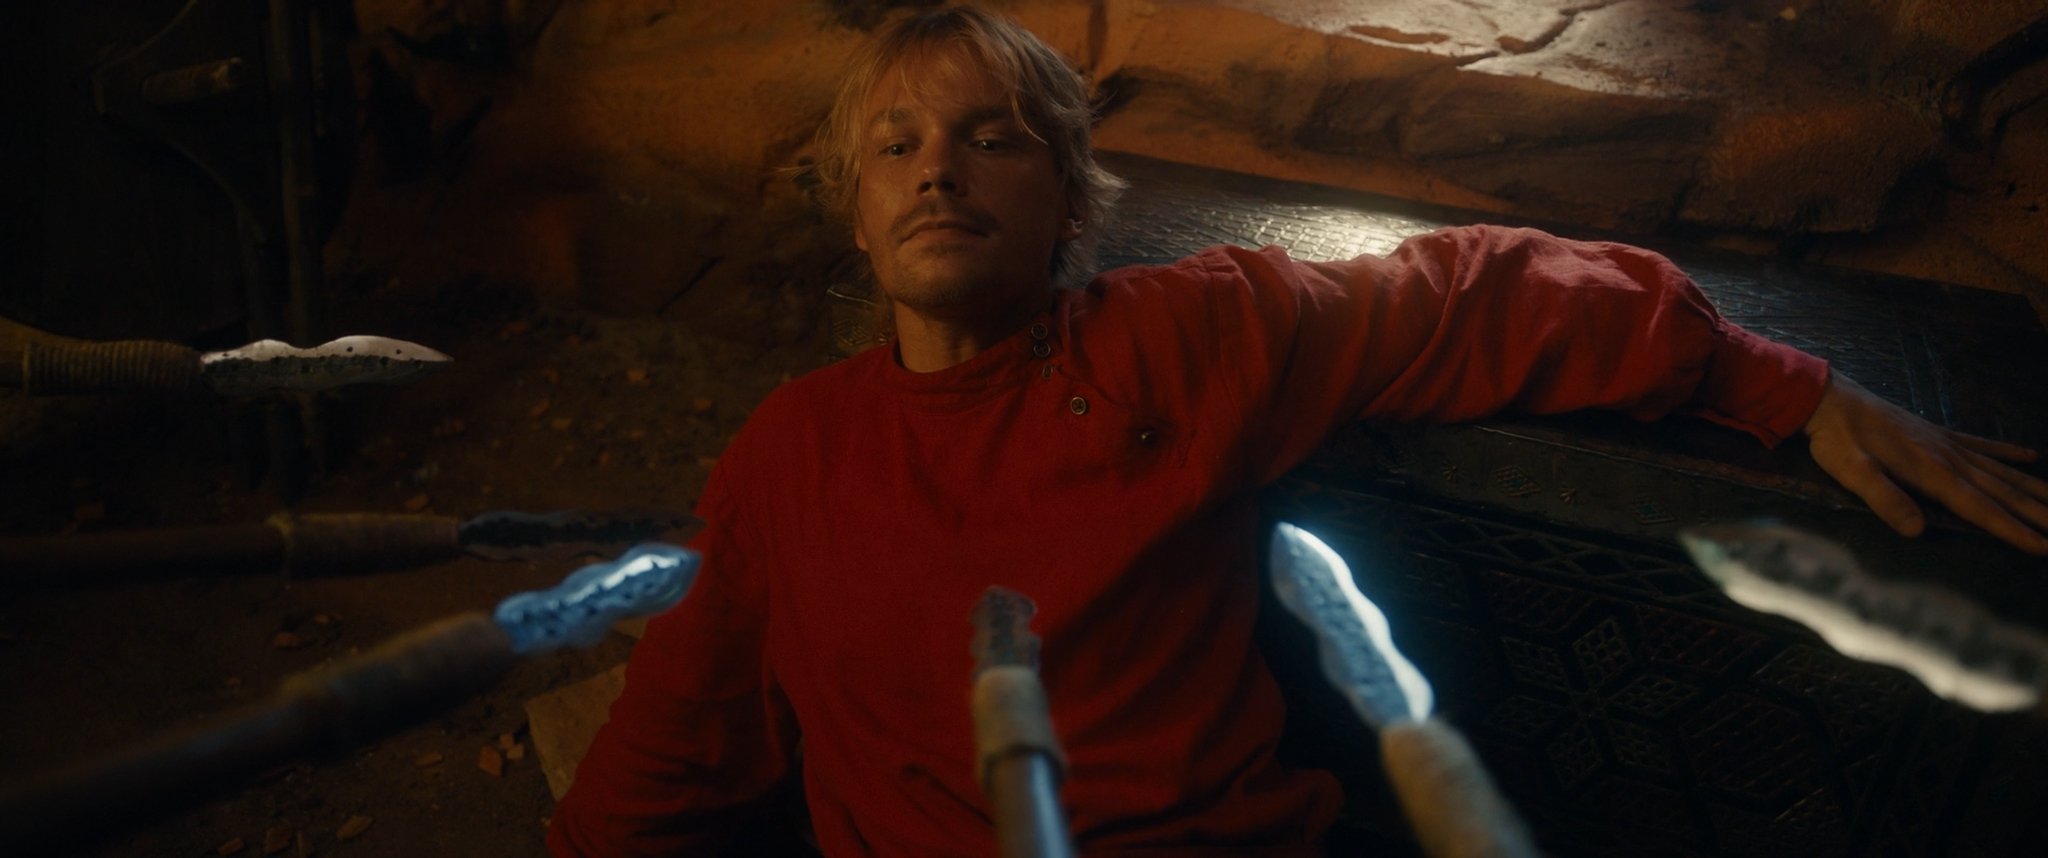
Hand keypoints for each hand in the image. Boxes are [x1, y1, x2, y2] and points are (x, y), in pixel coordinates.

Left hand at [1803, 372, 2047, 554]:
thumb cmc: (1837, 438)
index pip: (1980, 507)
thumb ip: (1885, 500)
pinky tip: (2030, 456)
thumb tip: (1917, 531)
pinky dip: (2007, 452)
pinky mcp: (1937, 433)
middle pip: (2003, 491)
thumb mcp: (1852, 473)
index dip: (2012, 529)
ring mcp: (1947, 443)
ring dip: (2033, 488)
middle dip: (2038, 513)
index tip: (2043, 546)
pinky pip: (1982, 445)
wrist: (1830, 397)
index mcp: (1932, 472)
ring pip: (2001, 471)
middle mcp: (1949, 457)